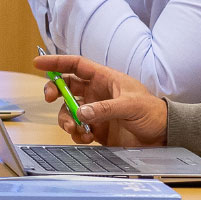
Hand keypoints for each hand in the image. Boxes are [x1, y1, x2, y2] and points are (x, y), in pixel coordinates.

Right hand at [34, 53, 167, 147]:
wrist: (163, 137)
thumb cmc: (152, 113)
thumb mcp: (130, 106)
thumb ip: (104, 109)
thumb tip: (80, 112)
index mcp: (105, 79)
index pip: (76, 65)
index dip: (56, 62)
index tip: (38, 62)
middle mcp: (96, 93)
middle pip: (66, 87)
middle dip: (54, 91)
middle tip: (49, 98)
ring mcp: (95, 111)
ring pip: (68, 111)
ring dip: (65, 119)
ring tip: (74, 128)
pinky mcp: (96, 129)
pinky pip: (77, 129)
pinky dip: (76, 134)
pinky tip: (85, 137)